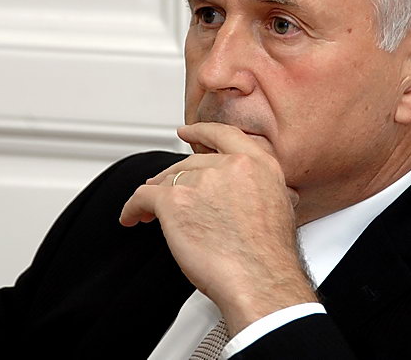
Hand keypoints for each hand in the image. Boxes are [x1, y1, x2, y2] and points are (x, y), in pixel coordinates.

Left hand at [119, 122, 316, 334]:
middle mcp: (230, 165)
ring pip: (168, 180)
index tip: (186, 133)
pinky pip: (143, 197)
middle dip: (175, 177)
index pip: (224, 135)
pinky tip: (132, 217)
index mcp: (258, 164)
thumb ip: (257, 189)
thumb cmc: (268, 256)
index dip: (201, 132)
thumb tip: (241, 195)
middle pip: (190, 163)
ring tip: (150, 212)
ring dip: (157, 196)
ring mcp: (201, 180)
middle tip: (164, 189)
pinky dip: (133, 208)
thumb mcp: (278, 207)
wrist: (260, 279)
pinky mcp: (174, 200)